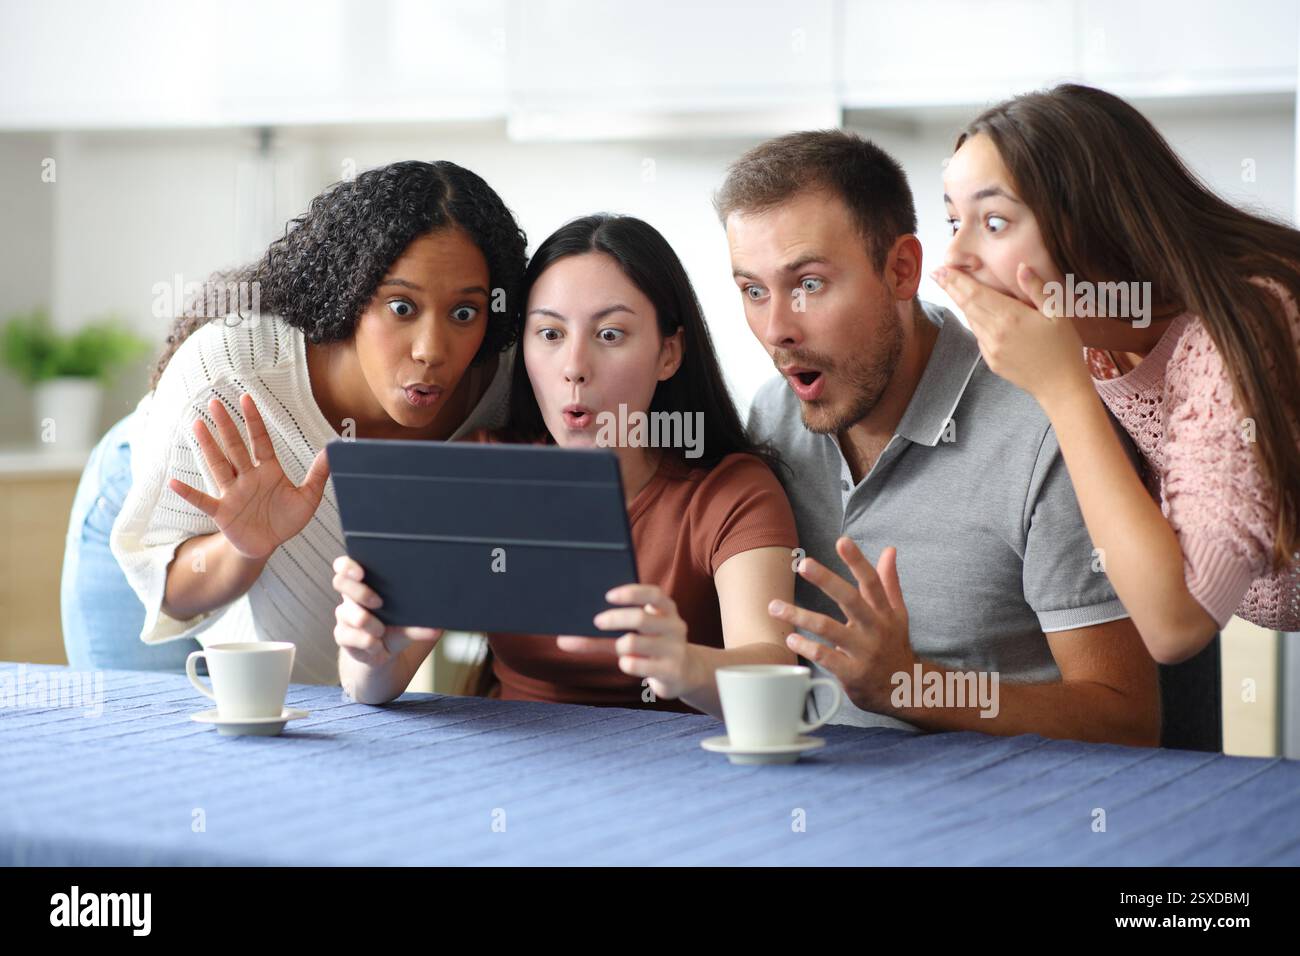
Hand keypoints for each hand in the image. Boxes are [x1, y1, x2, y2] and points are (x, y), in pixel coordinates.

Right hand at [168, 393, 330, 559]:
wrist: (268, 545)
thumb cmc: (286, 519)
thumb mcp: (308, 498)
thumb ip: (318, 475)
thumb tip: (334, 451)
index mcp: (268, 471)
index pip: (260, 440)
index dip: (253, 420)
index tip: (245, 398)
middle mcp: (248, 477)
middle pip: (235, 447)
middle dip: (227, 425)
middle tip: (215, 402)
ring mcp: (232, 493)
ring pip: (219, 465)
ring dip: (208, 446)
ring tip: (197, 424)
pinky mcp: (222, 512)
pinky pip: (203, 500)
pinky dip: (189, 493)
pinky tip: (174, 483)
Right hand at [332, 555, 443, 666]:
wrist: (385, 653)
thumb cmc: (396, 627)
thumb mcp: (410, 623)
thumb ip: (422, 622)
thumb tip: (439, 627)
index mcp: (365, 584)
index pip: (345, 566)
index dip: (348, 566)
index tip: (360, 572)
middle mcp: (351, 597)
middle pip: (341, 583)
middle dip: (361, 592)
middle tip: (379, 603)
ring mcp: (344, 615)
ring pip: (347, 613)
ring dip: (369, 623)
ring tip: (381, 631)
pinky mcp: (343, 635)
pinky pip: (351, 636)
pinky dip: (368, 643)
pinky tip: (377, 646)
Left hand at [555, 584, 698, 701]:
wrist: (684, 673)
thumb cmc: (651, 649)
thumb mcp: (632, 636)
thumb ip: (601, 636)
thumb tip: (563, 639)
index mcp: (666, 610)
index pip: (652, 594)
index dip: (630, 593)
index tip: (608, 595)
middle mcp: (674, 626)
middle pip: (640, 618)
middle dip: (615, 619)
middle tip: (596, 621)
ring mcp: (675, 649)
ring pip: (636, 643)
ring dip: (619, 645)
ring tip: (617, 648)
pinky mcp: (671, 671)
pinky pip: (640, 666)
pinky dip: (627, 663)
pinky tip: (625, 663)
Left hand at [768, 538, 915, 715]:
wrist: (905, 690)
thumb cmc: (894, 646)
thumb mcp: (898, 614)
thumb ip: (889, 582)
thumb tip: (889, 549)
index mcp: (885, 612)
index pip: (872, 582)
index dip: (857, 561)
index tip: (842, 541)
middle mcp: (875, 629)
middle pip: (850, 599)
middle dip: (826, 580)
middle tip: (803, 564)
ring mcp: (864, 651)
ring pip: (829, 628)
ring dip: (799, 616)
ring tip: (774, 606)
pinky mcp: (852, 673)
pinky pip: (825, 657)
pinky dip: (806, 647)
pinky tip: (790, 638)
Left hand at [931, 263, 1090, 407]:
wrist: (1060, 386)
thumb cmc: (1063, 347)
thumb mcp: (1057, 313)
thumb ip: (1037, 289)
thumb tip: (1022, 267)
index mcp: (1010, 317)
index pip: (975, 294)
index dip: (956, 281)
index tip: (941, 270)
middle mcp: (995, 333)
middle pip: (966, 305)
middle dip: (950, 288)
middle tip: (936, 274)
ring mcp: (990, 349)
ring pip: (971, 321)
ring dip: (961, 304)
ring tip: (952, 288)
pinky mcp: (991, 361)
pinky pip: (979, 336)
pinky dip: (974, 322)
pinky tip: (975, 313)